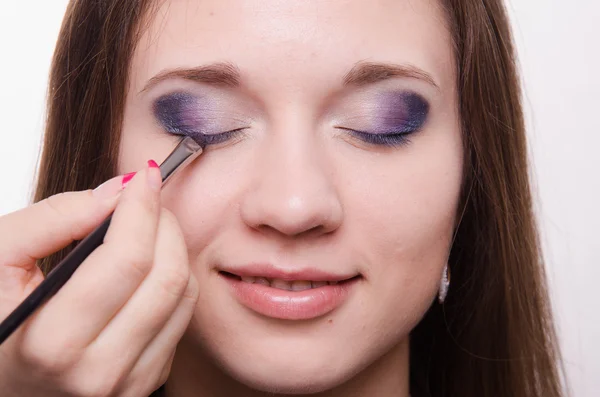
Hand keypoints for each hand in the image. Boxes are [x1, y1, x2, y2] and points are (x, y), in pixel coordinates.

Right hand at [0, 162, 198, 396]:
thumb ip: (52, 220)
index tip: (145, 177)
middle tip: (146, 199)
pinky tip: (148, 264)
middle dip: (164, 222)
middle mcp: (100, 372)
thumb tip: (118, 192)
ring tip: (147, 227)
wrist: (5, 383)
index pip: (127, 260)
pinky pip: (182, 316)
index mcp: (54, 345)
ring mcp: (130, 384)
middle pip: (167, 276)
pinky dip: (173, 278)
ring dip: (174, 247)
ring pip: (184, 294)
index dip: (142, 208)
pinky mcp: (149, 381)